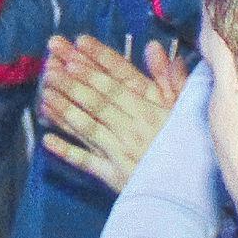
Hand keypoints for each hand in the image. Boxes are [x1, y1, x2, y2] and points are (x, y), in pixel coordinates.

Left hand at [39, 34, 175, 193]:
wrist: (191, 193)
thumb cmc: (191, 149)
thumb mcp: (186, 112)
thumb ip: (171, 79)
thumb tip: (154, 48)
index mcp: (151, 111)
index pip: (120, 80)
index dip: (97, 61)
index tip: (78, 44)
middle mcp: (133, 129)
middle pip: (98, 100)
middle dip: (72, 79)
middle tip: (51, 61)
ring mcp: (120, 152)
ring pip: (88, 126)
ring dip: (64, 108)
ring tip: (45, 90)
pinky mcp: (114, 175)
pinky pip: (86, 161)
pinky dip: (67, 151)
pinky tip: (47, 139)